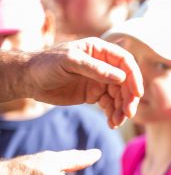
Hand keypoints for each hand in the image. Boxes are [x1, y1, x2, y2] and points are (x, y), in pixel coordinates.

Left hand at [25, 37, 142, 127]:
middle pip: (126, 81)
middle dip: (128, 98)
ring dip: (121, 109)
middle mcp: (104, 65)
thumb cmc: (47, 64)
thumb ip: (95, 68)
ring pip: (119, 95)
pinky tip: (111, 123)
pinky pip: (110, 105)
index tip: (137, 93)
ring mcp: (100, 80)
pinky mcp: (94, 95)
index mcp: (100, 51)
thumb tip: (121, 77)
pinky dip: (113, 114)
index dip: (134, 77)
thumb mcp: (70, 62)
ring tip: (117, 122)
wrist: (30, 80)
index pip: (125, 62)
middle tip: (128, 113)